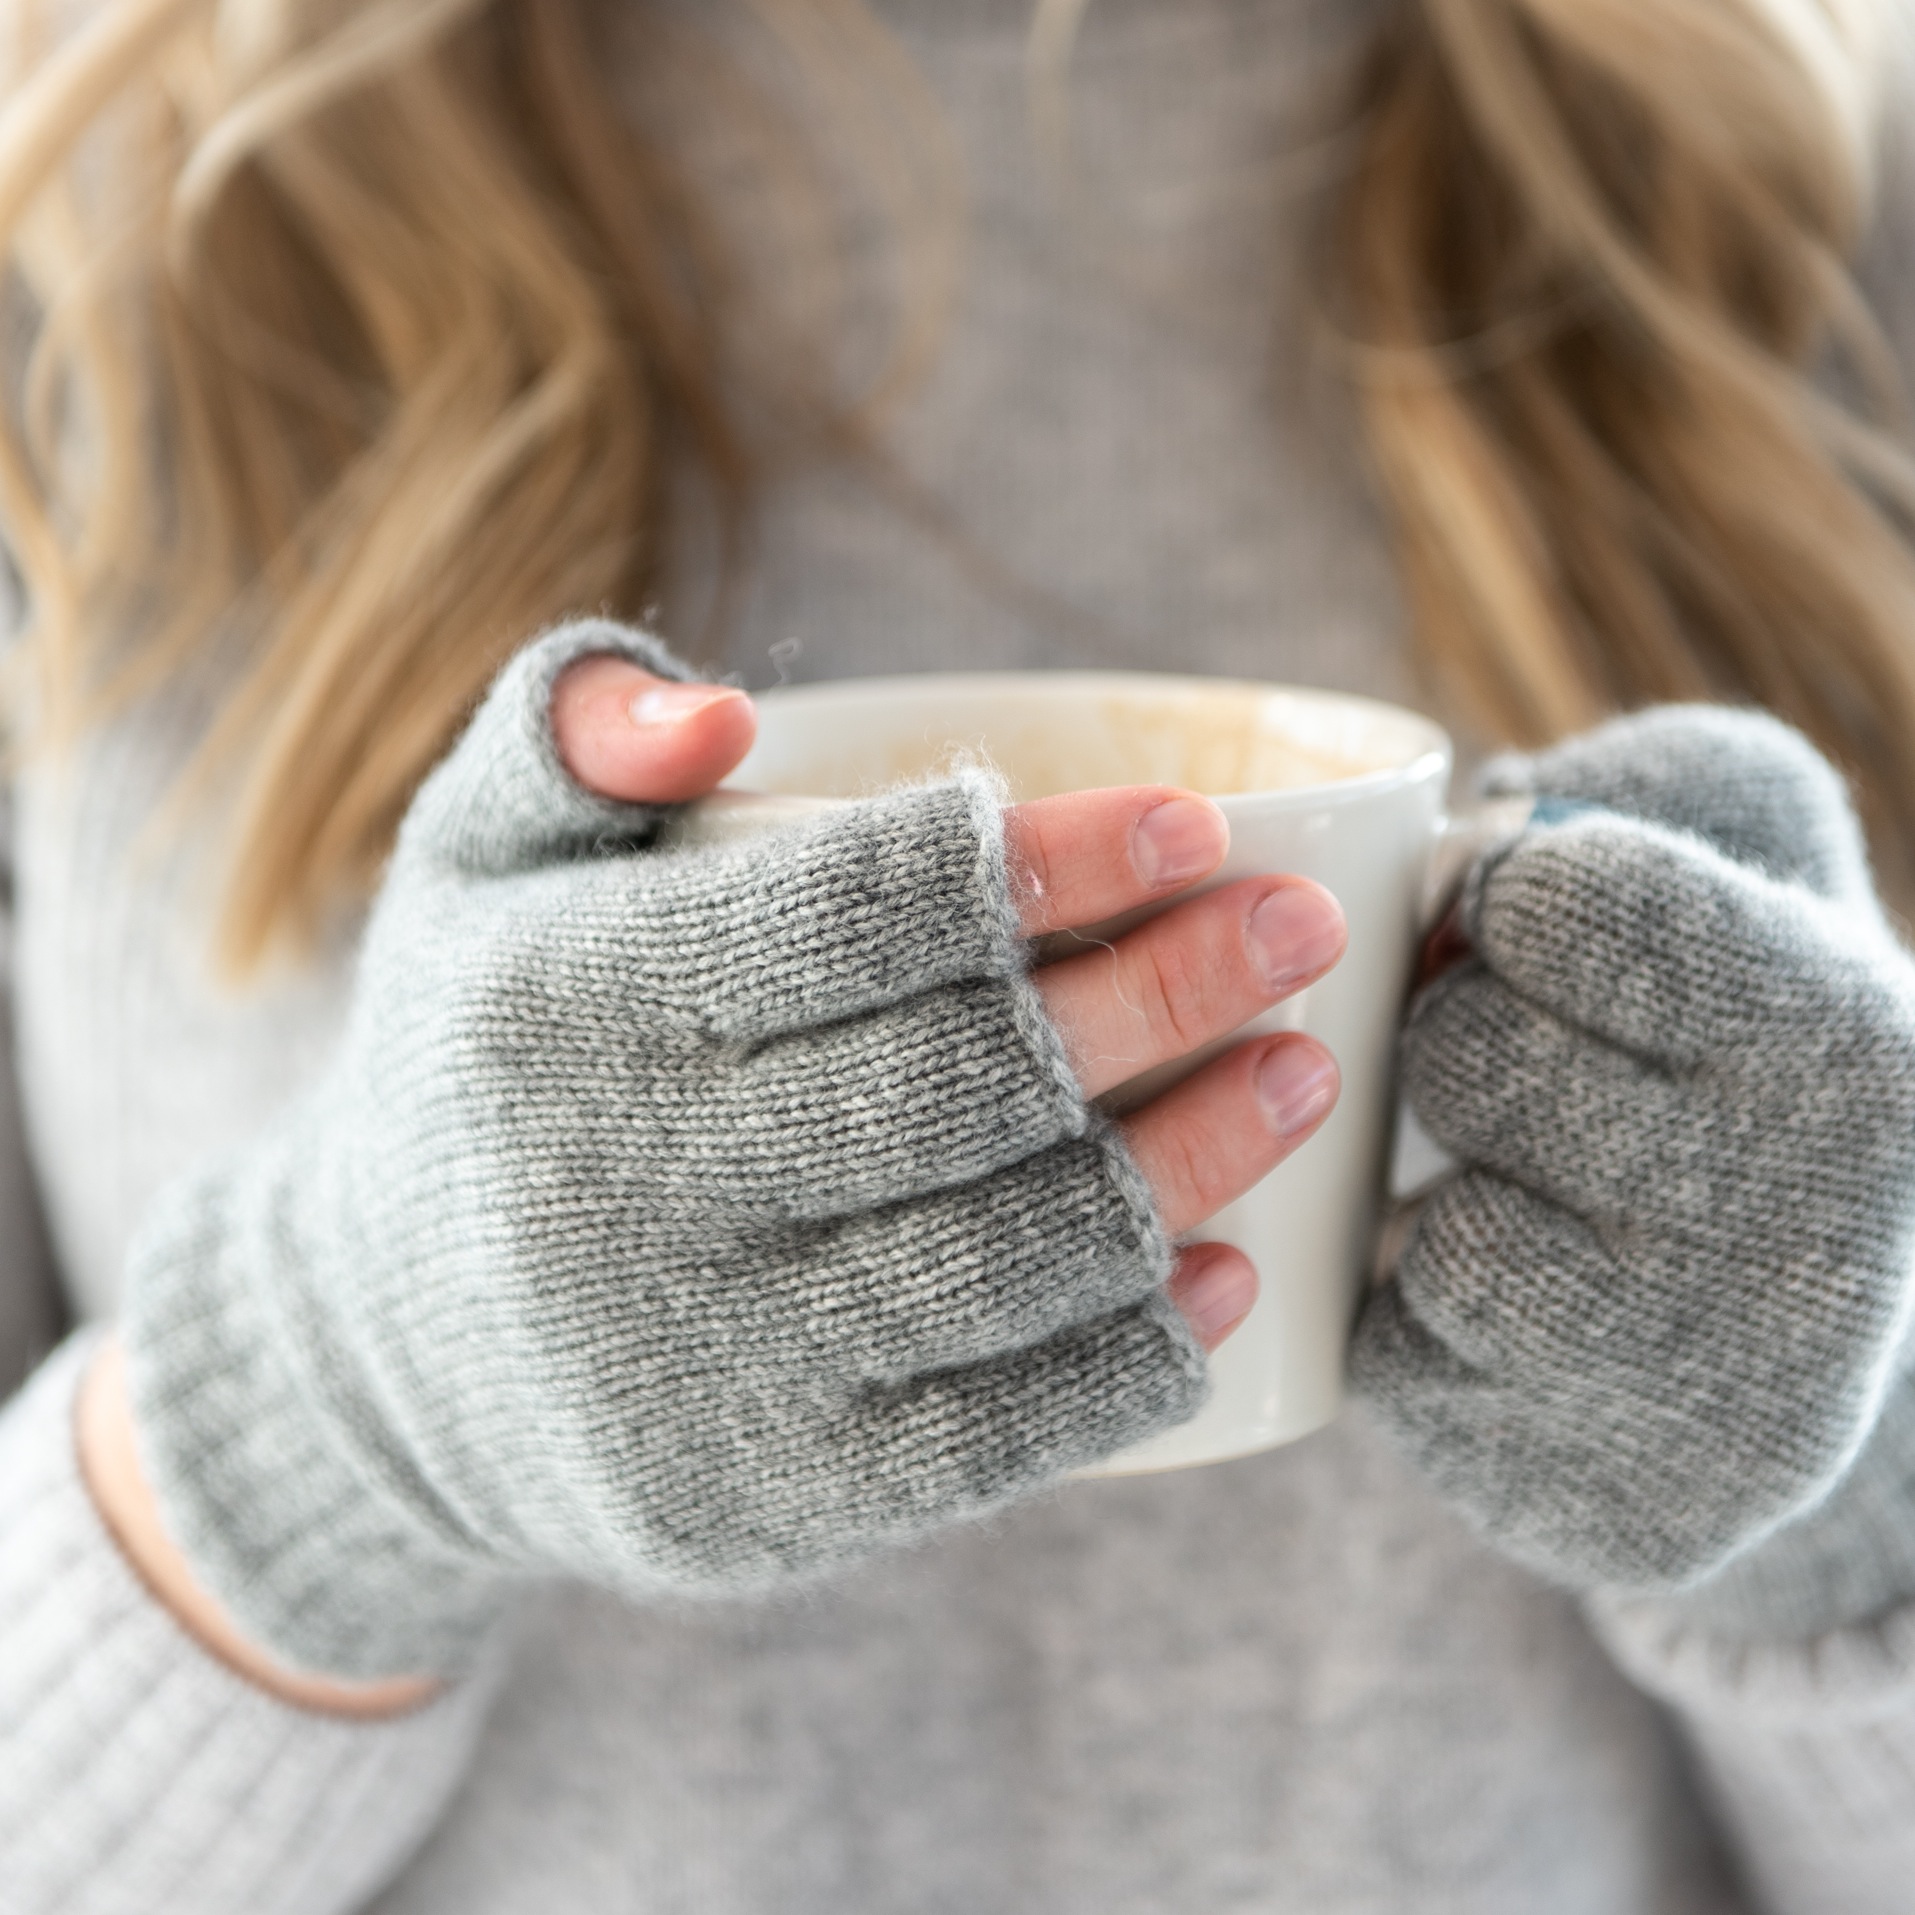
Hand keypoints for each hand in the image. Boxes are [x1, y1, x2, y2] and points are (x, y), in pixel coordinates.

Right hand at [116, 622, 1344, 1684]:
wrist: (384, 1360)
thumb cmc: (477, 1067)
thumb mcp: (468, 869)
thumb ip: (569, 731)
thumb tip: (731, 713)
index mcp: (570, 1002)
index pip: (865, 913)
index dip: (1058, 860)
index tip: (1196, 822)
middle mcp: (630, 1188)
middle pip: (969, 1081)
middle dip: (1172, 989)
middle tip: (1302, 928)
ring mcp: (703, 1367)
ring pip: (1009, 1260)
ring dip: (1193, 1162)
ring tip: (1307, 1073)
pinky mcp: (766, 1506)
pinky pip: (994, 1438)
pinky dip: (1132, 1353)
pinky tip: (1228, 1273)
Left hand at [1353, 707, 1914, 1599]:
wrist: (1794, 1315)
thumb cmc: (1737, 1052)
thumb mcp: (1756, 869)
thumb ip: (1648, 784)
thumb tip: (1503, 806)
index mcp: (1840, 1035)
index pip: (1566, 906)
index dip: (1500, 901)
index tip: (1521, 923)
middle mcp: (1806, 1220)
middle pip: (1468, 1063)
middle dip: (1460, 1047)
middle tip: (1527, 1073)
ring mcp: (1709, 1385)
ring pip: (1441, 1239)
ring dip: (1444, 1202)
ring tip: (1536, 1199)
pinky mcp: (1608, 1499)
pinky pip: (1405, 1365)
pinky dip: (1423, 1326)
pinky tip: (1518, 1317)